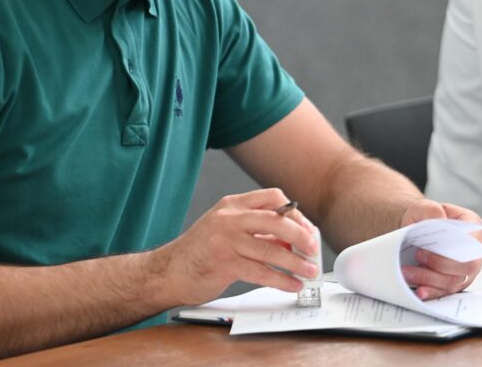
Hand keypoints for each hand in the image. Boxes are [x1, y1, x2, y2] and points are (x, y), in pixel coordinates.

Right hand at [156, 188, 319, 306]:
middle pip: (275, 220)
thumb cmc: (201, 252)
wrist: (168, 271)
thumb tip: (292, 241)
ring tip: (308, 271)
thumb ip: (256, 231)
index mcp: (232, 204)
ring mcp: (225, 240)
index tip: (306, 229)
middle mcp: (229, 218)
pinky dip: (280, 279)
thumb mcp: (227, 230)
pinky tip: (291, 285)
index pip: (272, 197)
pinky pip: (260, 271)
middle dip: (300, 235)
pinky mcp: (224, 263)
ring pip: (270, 248)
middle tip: (313, 248)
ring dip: (295, 262)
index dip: (294, 213)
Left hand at [398, 200, 481, 300]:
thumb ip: (431, 209)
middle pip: (467, 266)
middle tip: (417, 256)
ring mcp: (467, 269)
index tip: (427, 247)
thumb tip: (439, 219)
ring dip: (430, 279)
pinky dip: (432, 292)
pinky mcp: (456, 282)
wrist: (414, 230)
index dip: (454, 248)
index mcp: (473, 227)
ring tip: (408, 273)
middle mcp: (475, 251)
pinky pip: (447, 292)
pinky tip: (419, 291)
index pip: (473, 241)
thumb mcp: (424, 207)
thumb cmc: (424, 217)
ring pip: (455, 281)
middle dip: (440, 265)